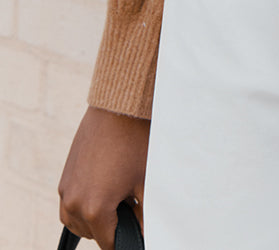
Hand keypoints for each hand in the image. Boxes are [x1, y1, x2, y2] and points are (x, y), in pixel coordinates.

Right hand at [58, 106, 149, 249]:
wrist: (116, 110)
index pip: (108, 243)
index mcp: (95, 208)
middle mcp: (74, 203)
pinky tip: (103, 191)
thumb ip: (145, 215)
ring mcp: (66, 190)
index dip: (124, 240)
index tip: (134, 233)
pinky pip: (69, 207)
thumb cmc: (134, 142)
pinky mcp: (64, 179)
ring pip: (77, 223)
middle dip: (111, 227)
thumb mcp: (145, 181)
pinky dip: (83, 207)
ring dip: (94, 220)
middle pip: (92, 234)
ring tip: (117, 199)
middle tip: (130, 207)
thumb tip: (145, 234)